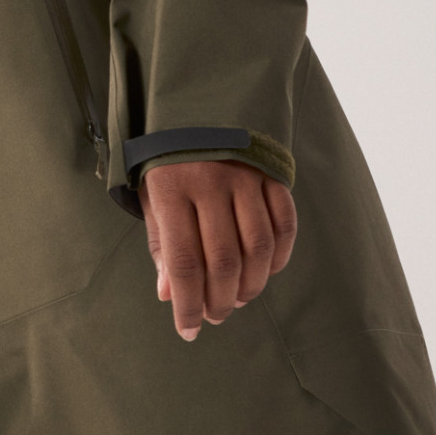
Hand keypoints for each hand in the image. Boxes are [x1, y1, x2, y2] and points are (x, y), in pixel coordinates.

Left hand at [138, 159, 296, 341]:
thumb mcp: (152, 196)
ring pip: (258, 247)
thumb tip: (170, 295)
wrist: (198, 104)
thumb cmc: (168, 160)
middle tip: (216, 316)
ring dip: (251, 285)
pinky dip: (279, 257)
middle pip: (224, 261)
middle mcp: (210, 182)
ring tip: (238, 299)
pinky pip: (284, 224)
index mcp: (171, 188)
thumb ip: (162, 244)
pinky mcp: (271, 173)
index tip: (188, 331)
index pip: (183, 263)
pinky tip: (266, 272)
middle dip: (220, 300)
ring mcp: (244, 176)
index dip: (188, 304)